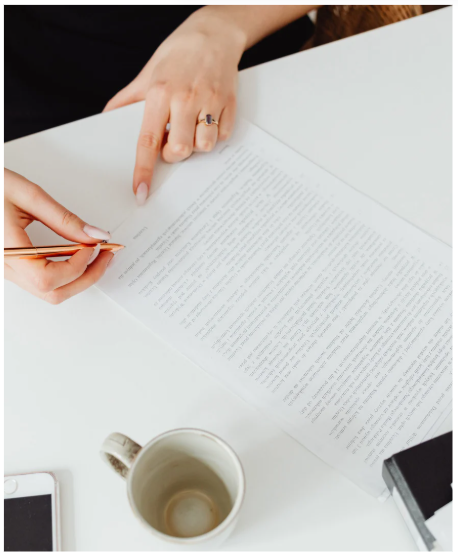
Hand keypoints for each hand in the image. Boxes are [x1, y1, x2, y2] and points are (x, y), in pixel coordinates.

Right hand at [4, 169, 113, 303]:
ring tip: (96, 255)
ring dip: (78, 277)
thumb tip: (95, 235)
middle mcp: (4, 268)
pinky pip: (42, 282)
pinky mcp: (12, 267)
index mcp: (5, 251)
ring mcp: (7, 271)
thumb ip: (64, 218)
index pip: (48, 279)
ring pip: (49, 292)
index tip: (94, 246)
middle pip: (53, 293)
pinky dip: (66, 274)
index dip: (78, 266)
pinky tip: (77, 256)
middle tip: (107, 255)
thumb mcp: (28, 195)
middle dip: (86, 277)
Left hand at [103, 9, 245, 204]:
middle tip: (172, 140)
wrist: (214, 32)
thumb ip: (127, 99)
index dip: (143, 170)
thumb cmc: (178, 53)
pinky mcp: (230, 104)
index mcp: (160, 93)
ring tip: (192, 127)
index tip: (141, 193)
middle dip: (174, 154)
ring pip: (204, 147)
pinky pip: (223, 136)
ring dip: (196, 145)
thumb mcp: (148, 73)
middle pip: (179, 151)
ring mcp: (210, 101)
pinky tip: (208, 119)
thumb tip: (107, 119)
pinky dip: (215, 135)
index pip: (147, 141)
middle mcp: (185, 99)